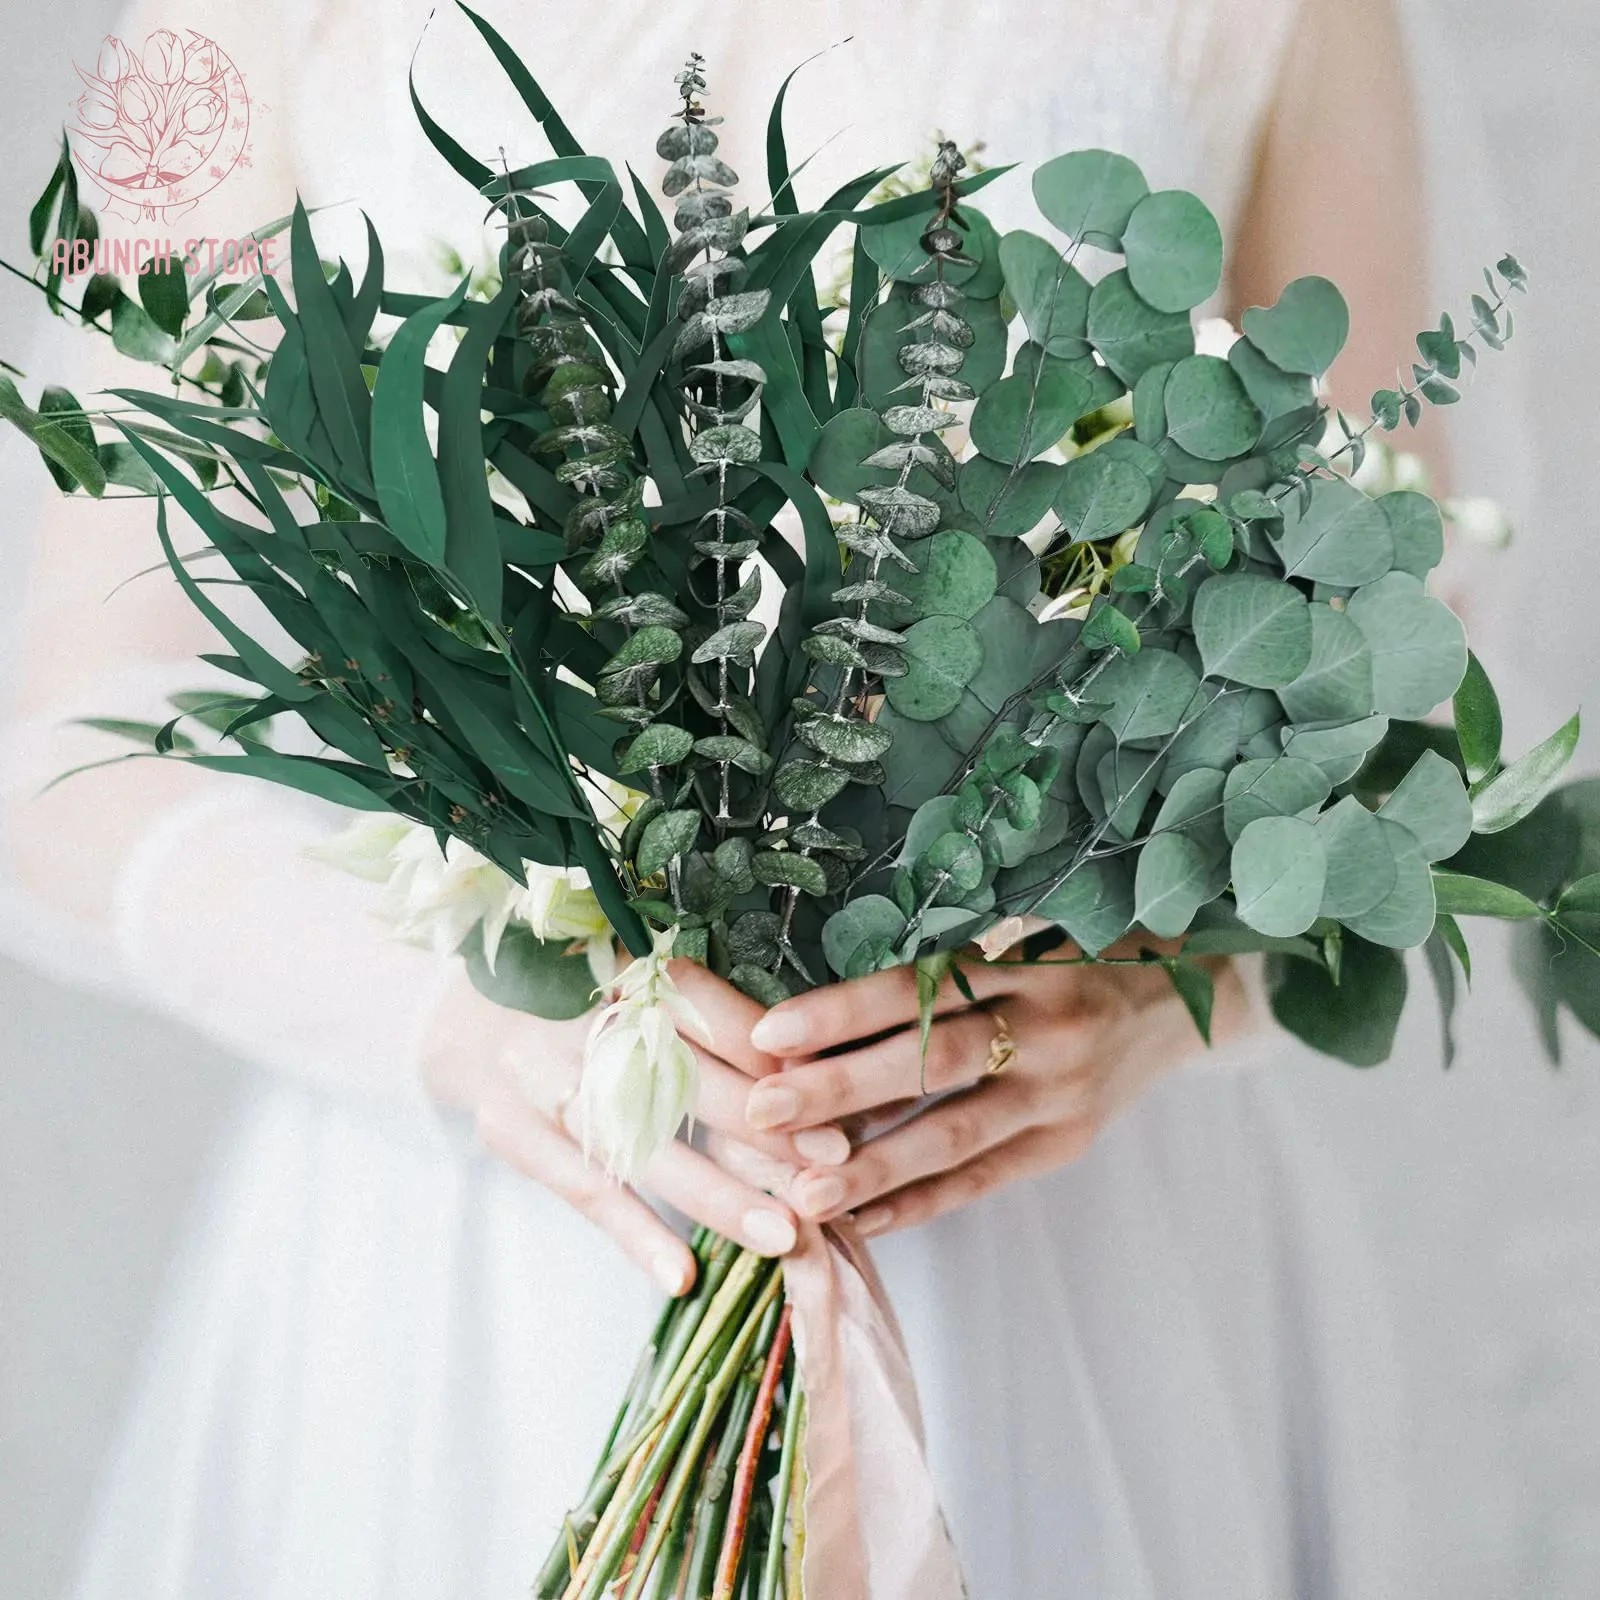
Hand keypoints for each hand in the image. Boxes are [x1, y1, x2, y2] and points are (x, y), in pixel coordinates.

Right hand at [421, 960, 849, 1294]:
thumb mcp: (636, 986)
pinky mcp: (513, 1131)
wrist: (466, 1017)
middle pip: (683, 1081)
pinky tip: (683, 1275)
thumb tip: (810, 1076)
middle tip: (831, 1175)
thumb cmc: (582, 1002)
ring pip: (642, 1145)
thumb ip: (709, 1021)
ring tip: (783, 1235)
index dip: (767, 1058)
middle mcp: (581, 1019)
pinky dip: (635, 1234)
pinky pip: (585, 1190)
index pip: (703, 1011)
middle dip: (763, 1132)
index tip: (831, 1102)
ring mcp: (541, 1077)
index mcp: (622, 967)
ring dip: (716, 1195)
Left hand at [738, 949, 1249, 1237]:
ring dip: (874, 1167)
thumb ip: (939, 982)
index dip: (845, 1012)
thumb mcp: (1016, 948)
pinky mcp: (1067, 1144)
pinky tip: (863, 1220)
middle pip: (934, 1063)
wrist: (1177, 1008)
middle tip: (762, 1109)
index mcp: (1027, 968)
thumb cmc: (1069, 965)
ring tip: (804, 1192)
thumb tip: (817, 1026)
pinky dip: (921, 1202)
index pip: (922, 990)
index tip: (769, 1033)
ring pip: (956, 1136)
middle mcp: (1049, 1029)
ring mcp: (1063, 1095)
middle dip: (841, 1089)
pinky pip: (984, 1179)